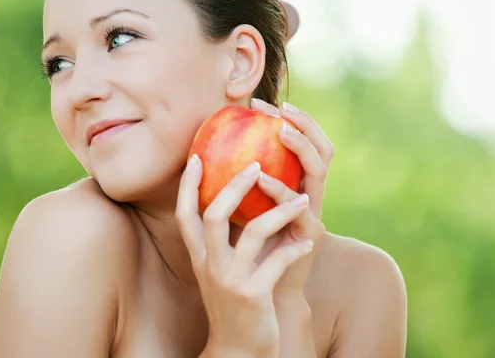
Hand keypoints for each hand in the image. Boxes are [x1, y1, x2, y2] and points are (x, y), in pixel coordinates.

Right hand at [176, 156, 314, 357]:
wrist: (237, 352)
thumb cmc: (233, 305)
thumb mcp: (219, 272)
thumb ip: (222, 244)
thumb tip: (235, 207)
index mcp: (199, 258)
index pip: (185, 215)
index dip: (187, 185)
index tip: (196, 157)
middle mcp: (209, 266)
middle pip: (214, 214)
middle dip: (235, 185)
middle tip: (255, 164)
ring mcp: (230, 281)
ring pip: (253, 232)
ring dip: (281, 211)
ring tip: (304, 200)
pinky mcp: (253, 296)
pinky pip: (278, 261)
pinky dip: (296, 249)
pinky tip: (309, 242)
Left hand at [250, 98, 332, 294]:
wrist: (262, 295)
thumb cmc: (246, 249)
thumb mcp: (239, 209)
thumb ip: (232, 183)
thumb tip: (200, 150)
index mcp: (296, 185)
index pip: (303, 142)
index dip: (288, 118)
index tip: (258, 103)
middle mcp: (309, 195)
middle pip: (321, 148)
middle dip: (303, 123)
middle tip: (279, 108)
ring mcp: (314, 213)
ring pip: (318, 172)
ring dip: (300, 148)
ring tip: (280, 131)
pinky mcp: (311, 236)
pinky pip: (299, 209)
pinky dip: (280, 191)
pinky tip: (260, 178)